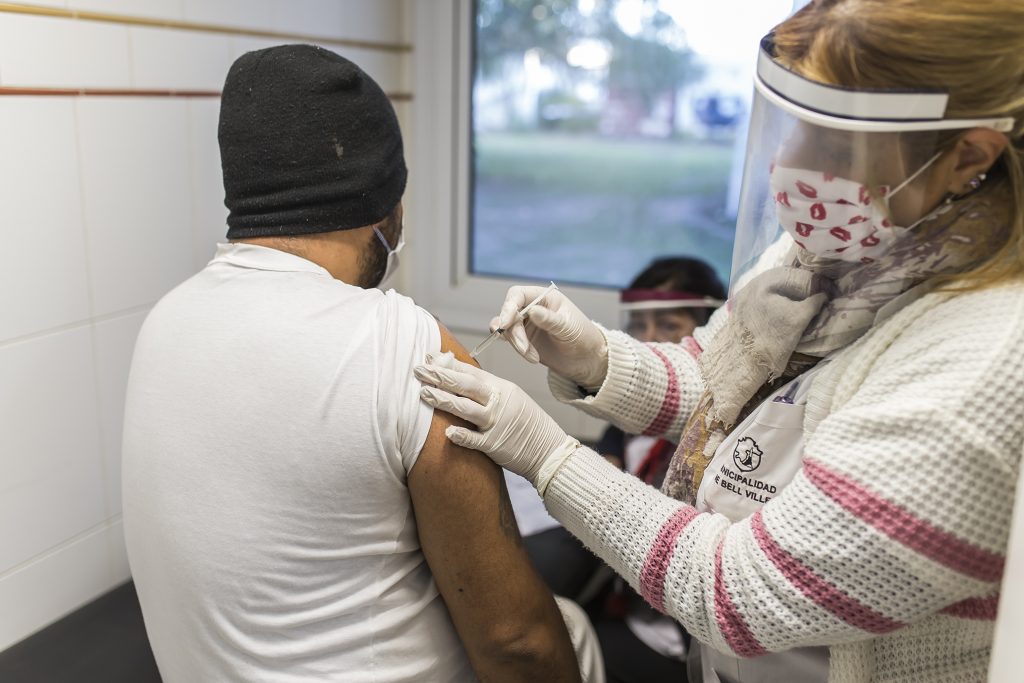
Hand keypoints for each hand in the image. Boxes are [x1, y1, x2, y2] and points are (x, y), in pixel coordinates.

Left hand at [415, 353, 579, 493]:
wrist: (548, 449)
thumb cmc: (525, 422)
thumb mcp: (510, 397)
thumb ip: (486, 388)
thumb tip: (458, 374)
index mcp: (501, 387)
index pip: (471, 372)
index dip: (448, 364)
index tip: (428, 357)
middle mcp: (499, 402)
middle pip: (466, 386)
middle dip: (440, 377)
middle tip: (418, 370)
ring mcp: (497, 423)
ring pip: (466, 409)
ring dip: (443, 400)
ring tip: (423, 394)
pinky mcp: (496, 445)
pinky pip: (476, 440)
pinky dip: (462, 436)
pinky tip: (447, 433)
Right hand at [493, 286, 608, 388]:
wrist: (586, 359)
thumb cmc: (583, 337)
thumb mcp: (568, 328)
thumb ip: (549, 319)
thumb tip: (532, 310)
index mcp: (545, 297)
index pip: (518, 294)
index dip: (508, 307)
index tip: (506, 324)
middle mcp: (533, 307)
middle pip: (509, 313)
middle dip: (514, 332)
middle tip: (524, 348)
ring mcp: (527, 323)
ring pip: (507, 328)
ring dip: (516, 344)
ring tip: (534, 357)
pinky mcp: (523, 338)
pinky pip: (509, 339)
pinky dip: (514, 347)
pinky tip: (526, 354)